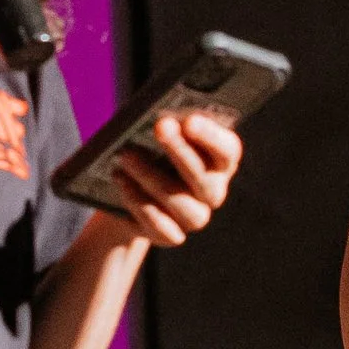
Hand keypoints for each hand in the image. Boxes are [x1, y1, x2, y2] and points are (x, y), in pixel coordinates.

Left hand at [106, 109, 241, 247]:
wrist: (131, 187)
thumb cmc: (150, 145)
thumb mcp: (158, 128)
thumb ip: (166, 120)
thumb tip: (159, 114)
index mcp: (221, 160)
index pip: (227, 151)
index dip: (211, 137)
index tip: (189, 120)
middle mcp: (214, 190)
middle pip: (203, 177)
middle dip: (180, 150)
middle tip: (159, 127)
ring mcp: (195, 216)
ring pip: (180, 202)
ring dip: (151, 176)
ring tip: (126, 155)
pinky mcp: (172, 235)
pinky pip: (160, 225)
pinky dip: (138, 202)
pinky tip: (121, 180)